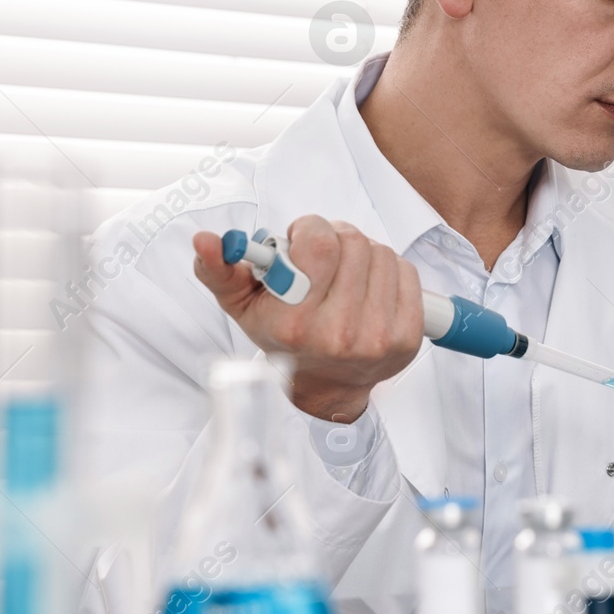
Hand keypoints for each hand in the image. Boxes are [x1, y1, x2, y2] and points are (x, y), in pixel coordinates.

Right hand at [191, 217, 423, 422]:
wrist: (326, 383)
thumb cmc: (284, 336)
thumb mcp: (242, 305)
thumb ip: (219, 270)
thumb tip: (206, 241)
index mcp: (296, 321)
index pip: (320, 243)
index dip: (311, 230)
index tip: (302, 241)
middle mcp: (339, 333)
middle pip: (354, 243)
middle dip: (337, 240)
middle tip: (325, 258)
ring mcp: (379, 337)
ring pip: (382, 253)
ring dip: (364, 255)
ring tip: (347, 275)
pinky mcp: (408, 337)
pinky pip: (408, 274)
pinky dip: (389, 272)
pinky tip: (370, 289)